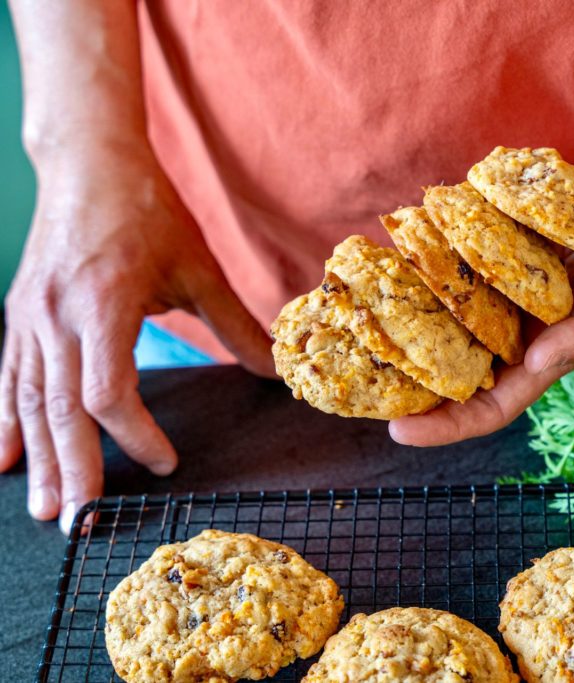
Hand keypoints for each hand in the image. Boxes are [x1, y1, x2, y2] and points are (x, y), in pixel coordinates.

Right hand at [0, 140, 274, 532]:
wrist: (88, 162)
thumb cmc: (148, 211)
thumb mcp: (199, 266)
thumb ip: (235, 324)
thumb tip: (275, 371)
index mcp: (105, 303)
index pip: (107, 391)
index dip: (136, 434)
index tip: (167, 461)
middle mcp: (56, 315)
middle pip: (59, 408)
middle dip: (73, 469)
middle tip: (82, 524)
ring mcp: (30, 316)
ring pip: (28, 400)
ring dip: (38, 458)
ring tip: (46, 510)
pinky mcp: (19, 315)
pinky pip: (8, 379)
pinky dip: (5, 422)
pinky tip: (2, 460)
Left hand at [389, 163, 573, 445]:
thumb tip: (533, 360)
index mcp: (558, 352)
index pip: (497, 401)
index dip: (451, 423)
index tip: (400, 434)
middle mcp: (527, 319)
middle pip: (459, 355)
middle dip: (410, 370)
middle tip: (354, 372)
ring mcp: (517, 275)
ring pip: (455, 296)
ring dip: (413, 302)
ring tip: (361, 303)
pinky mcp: (516, 229)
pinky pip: (472, 237)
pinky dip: (440, 239)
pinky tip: (402, 235)